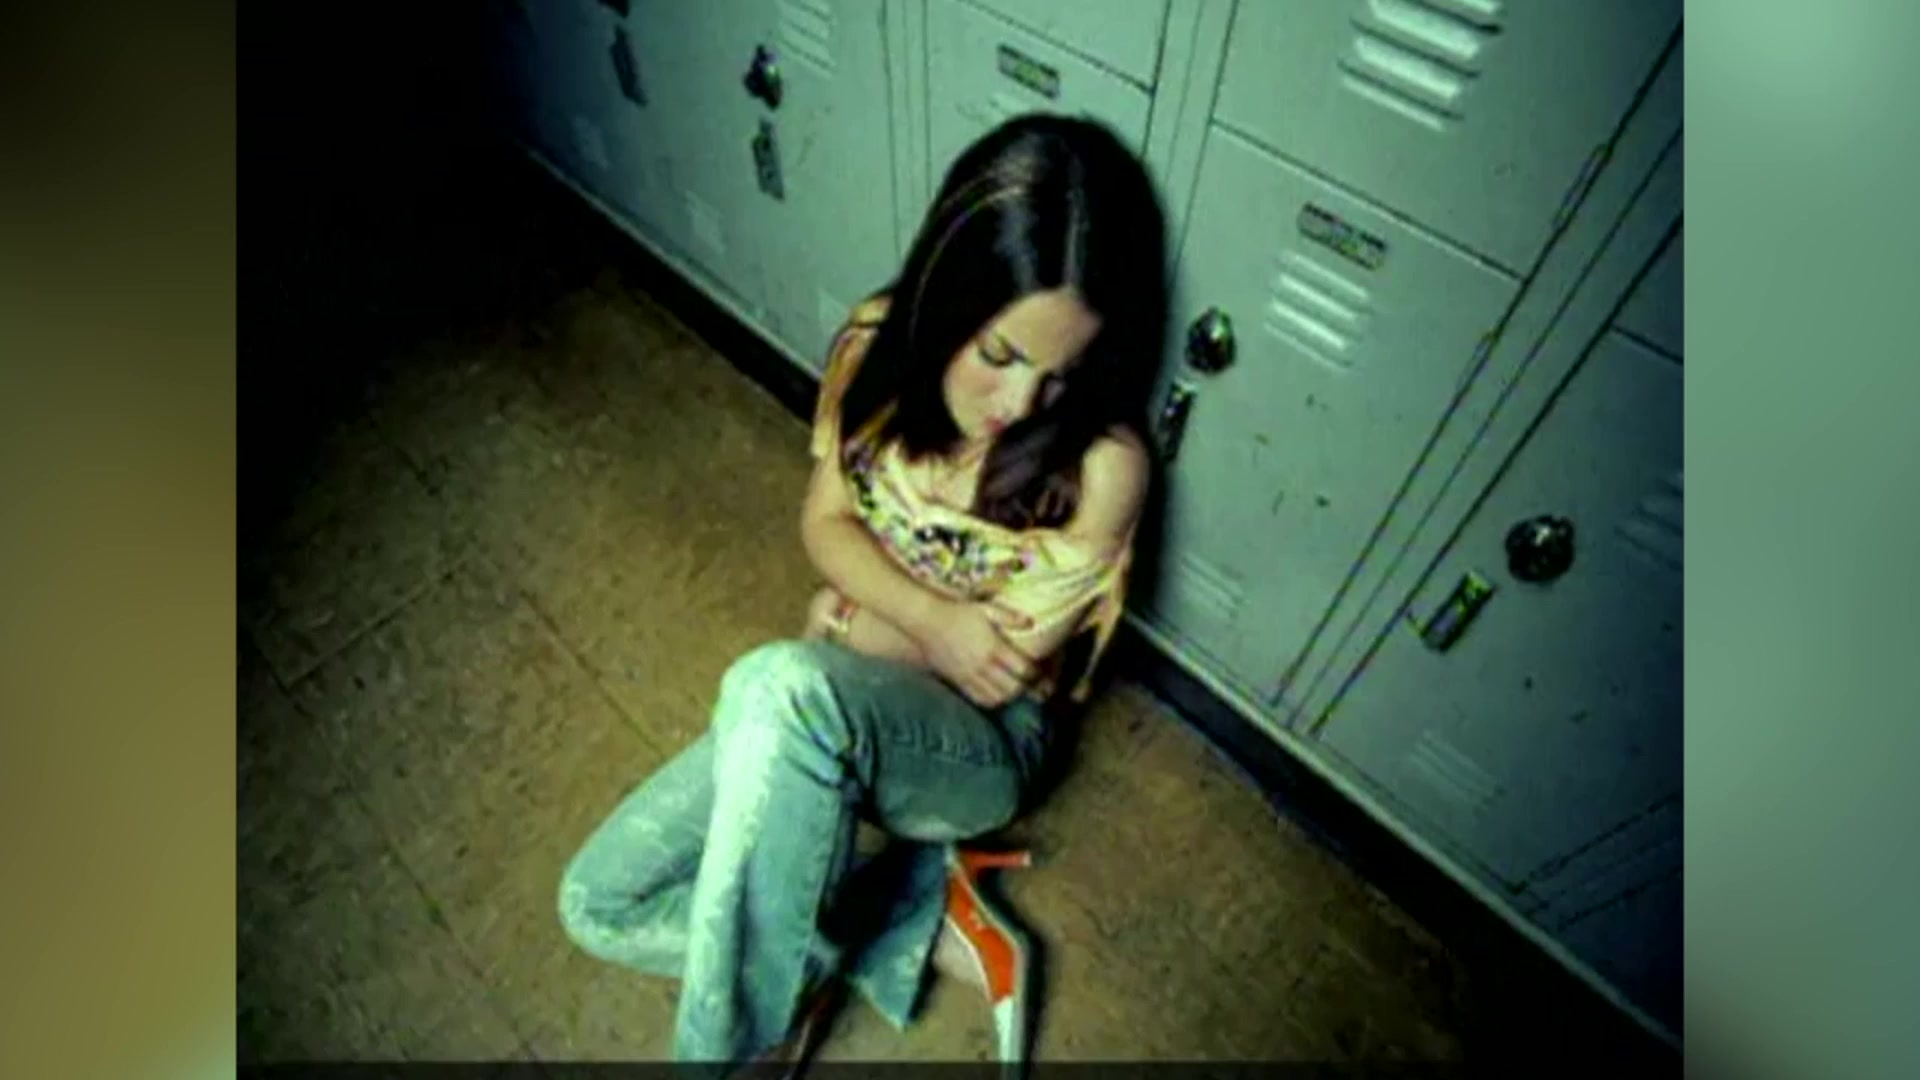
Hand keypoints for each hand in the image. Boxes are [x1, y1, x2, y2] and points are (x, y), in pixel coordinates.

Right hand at [913, 597, 1038, 708]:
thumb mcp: (985, 609)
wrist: (927, 622)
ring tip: (1017, 691)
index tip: (1043, 673)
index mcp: (993, 647)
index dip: (1036, 674)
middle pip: (1012, 688)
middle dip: (1027, 690)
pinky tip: (998, 695)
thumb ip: (1009, 616)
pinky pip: (978, 698)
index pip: (1022, 669)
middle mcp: (983, 665)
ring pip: (996, 697)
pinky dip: (992, 700)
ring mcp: (969, 676)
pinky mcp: (958, 681)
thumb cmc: (959, 613)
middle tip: (1036, 688)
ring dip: (1010, 697)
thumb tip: (1030, 622)